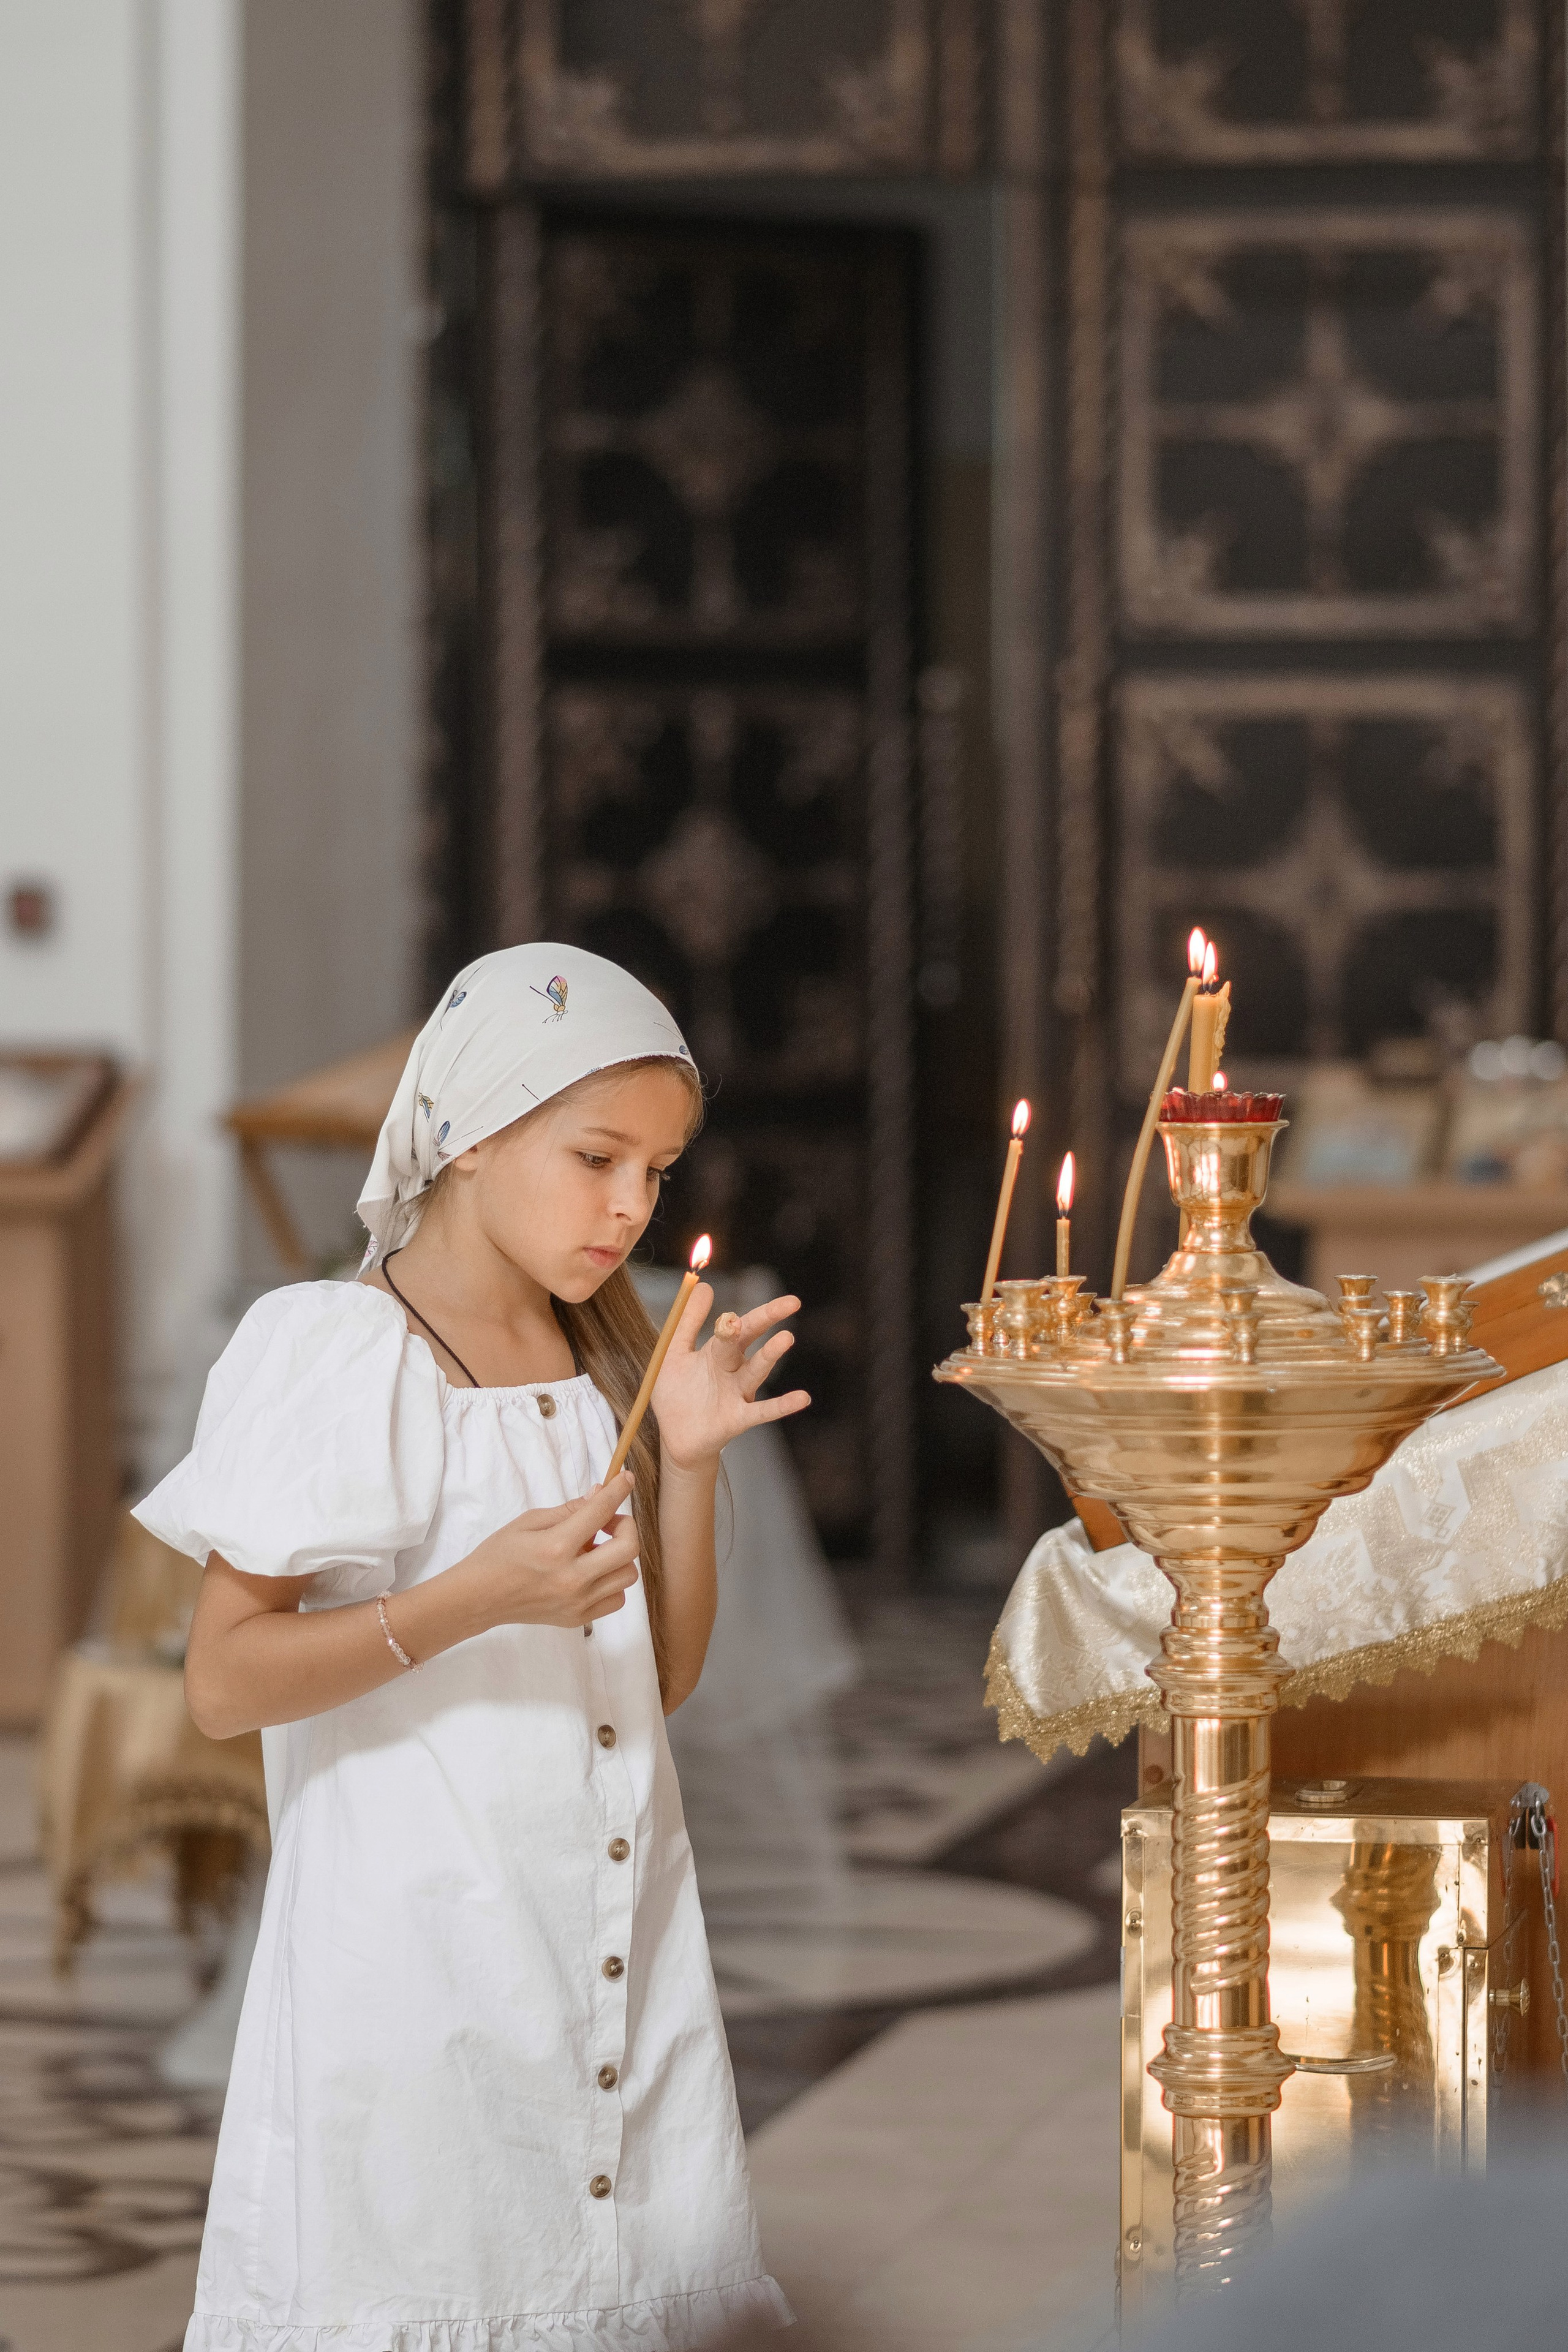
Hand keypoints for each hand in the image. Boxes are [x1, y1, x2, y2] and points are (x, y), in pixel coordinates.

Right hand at [468, 1472, 640, 1628]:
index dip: (618, 1490)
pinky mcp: (578, 1619)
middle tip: (606, 1521)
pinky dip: (612, 1582)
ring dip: (619, 1556)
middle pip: (628, 1547)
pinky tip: (593, 1573)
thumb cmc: (498, 1555)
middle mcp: (571, 1578)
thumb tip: (600, 1493)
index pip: (600, 1511)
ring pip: (628, 1575)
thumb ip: (569, 1509)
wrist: (478, 1598)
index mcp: (555, 1547)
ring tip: (595, 1550)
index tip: (626, 1478)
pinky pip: (616, 1599)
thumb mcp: (528, 1521)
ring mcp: (577, 1602)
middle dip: (625, 1525)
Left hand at [651, 1285, 810, 1471]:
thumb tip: (703, 1285)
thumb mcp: (674, 1353)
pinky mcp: (738, 1418)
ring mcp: (738, 1393)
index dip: (739, 1314)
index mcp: (718, 1351)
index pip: (736, 1326)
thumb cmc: (676, 1394)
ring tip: (785, 1338)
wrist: (675, 1437)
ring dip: (770, 1355)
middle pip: (751, 1340)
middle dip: (767, 1320)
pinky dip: (782, 1405)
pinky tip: (802, 1398)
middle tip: (791, 1303)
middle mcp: (733, 1369)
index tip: (737, 1305)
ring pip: (756, 1371)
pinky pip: (763, 1411)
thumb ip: (688, 1322)